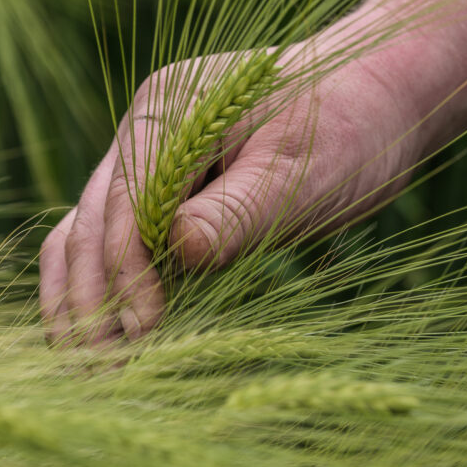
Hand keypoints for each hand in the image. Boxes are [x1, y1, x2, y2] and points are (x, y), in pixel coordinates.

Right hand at [39, 41, 423, 345]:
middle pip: (92, 222)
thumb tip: (176, 250)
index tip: (145, 330)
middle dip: (91, 297)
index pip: (124, 202)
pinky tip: (112, 339)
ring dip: (85, 299)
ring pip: (90, 234)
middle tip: (100, 372)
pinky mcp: (169, 194)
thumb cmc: (350, 123)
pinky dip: (110, 288)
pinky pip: (121, 242)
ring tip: (90, 369)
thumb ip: (237, 210)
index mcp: (169, 111)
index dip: (126, 271)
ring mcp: (151, 163)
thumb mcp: (302, 170)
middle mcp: (146, 132)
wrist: (381, 94)